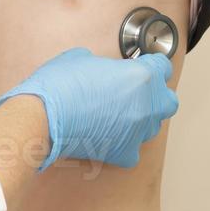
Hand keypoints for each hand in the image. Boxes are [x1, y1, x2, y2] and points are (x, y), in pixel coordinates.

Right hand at [0, 48, 177, 171]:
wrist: (42, 117)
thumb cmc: (58, 86)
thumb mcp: (80, 57)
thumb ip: (103, 63)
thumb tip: (101, 69)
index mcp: (141, 76)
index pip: (163, 67)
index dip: (151, 65)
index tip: (143, 67)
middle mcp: (146, 105)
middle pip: (167, 101)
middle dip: (155, 95)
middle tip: (135, 92)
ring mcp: (138, 131)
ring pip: (152, 126)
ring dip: (140, 119)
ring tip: (116, 115)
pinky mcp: (125, 153)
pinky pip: (133, 150)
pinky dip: (123, 144)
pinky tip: (108, 137)